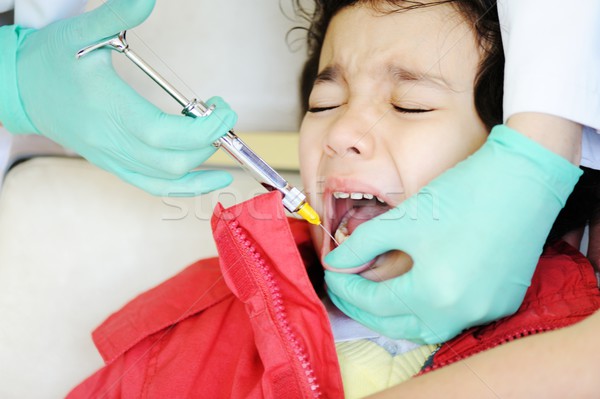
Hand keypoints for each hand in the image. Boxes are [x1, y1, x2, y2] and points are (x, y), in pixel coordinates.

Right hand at [0, 0, 236, 195]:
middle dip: (209, 142)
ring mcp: (112, 158)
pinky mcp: (113, 164)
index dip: (203, 129)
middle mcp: (111, 141)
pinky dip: (185, 187)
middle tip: (223, 115)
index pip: (164, 134)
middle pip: (171, 160)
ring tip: (224, 144)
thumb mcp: (81, 32)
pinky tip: (210, 178)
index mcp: (109, 109)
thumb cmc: (50, 60)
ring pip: (165, 179)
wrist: (20, 88)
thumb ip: (117, 15)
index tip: (223, 109)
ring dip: (202, 165)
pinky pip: (153, 186)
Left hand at [324, 125, 581, 343]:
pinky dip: (429, 309)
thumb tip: (337, 264)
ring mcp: (485, 311)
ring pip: (427, 327)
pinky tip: (416, 292)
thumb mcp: (402, 220)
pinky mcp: (502, 303)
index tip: (333, 276)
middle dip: (365, 310)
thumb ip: (362, 246)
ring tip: (376, 294)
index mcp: (433, 292)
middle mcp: (461, 312)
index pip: (375, 303)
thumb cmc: (461, 195)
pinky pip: (455, 318)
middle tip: (345, 291)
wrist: (521, 181)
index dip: (347, 289)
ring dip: (397, 315)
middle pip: (398, 325)